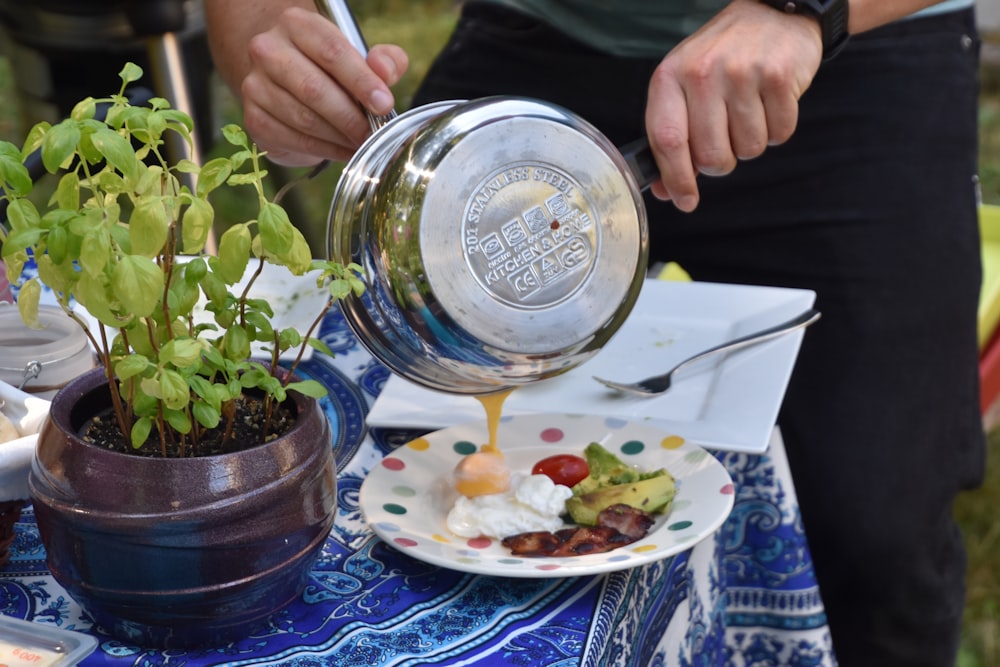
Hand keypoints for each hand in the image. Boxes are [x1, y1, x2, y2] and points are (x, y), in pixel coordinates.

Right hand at [238, 7, 408, 165]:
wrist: (286, 81)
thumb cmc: (331, 68)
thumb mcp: (361, 56)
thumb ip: (384, 60)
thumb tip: (385, 72)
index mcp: (297, 25)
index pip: (332, 52)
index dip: (362, 81)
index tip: (384, 105)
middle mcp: (268, 50)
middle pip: (314, 89)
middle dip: (351, 118)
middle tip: (374, 133)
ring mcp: (255, 85)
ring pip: (304, 119)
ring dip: (339, 137)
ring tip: (361, 143)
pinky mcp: (254, 118)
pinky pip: (295, 140)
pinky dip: (325, 150)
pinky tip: (343, 151)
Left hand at [645, 0, 822, 210]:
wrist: (772, 12)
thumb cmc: (721, 58)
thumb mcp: (684, 87)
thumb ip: (673, 137)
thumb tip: (670, 192)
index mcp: (669, 76)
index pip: (667, 140)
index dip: (676, 179)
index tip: (685, 201)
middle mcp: (702, 72)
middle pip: (712, 156)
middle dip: (721, 162)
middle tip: (726, 140)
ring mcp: (742, 72)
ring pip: (748, 149)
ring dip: (751, 143)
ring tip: (749, 111)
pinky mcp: (779, 76)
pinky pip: (780, 134)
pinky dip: (777, 129)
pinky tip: (769, 102)